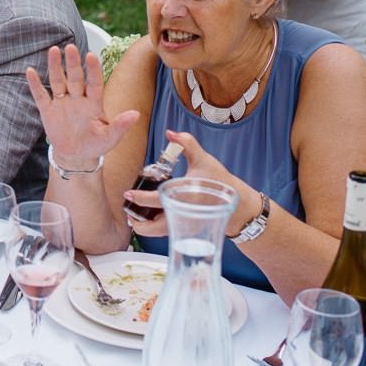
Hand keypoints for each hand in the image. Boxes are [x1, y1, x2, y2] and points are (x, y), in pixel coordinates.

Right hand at [26, 44, 137, 167]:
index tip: (92, 56)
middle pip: (75, 78)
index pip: (94, 83)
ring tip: (53, 50)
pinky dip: (35, 84)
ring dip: (55, 66)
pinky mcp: (48, 110)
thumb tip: (136, 114)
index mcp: (94, 103)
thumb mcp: (109, 138)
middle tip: (71, 47)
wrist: (76, 156)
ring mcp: (62, 102)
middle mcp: (78, 98)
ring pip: (58, 81)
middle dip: (73, 63)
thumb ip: (120, 126)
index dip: (93, 70)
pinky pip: (41, 95)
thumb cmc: (95, 145)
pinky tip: (30, 71)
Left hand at [124, 130, 240, 237]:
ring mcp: (187, 224)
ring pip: (159, 233)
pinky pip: (168, 233)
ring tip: (135, 218)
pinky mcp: (189, 231)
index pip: (157, 199)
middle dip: (138, 221)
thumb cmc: (220, 181)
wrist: (239, 204)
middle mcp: (184, 212)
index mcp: (185, 194)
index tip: (127, 194)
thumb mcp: (204, 159)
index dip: (139, 198)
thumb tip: (170, 133)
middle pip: (154, 226)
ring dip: (145, 227)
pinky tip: (151, 220)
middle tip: (128, 212)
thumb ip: (187, 143)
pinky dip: (156, 229)